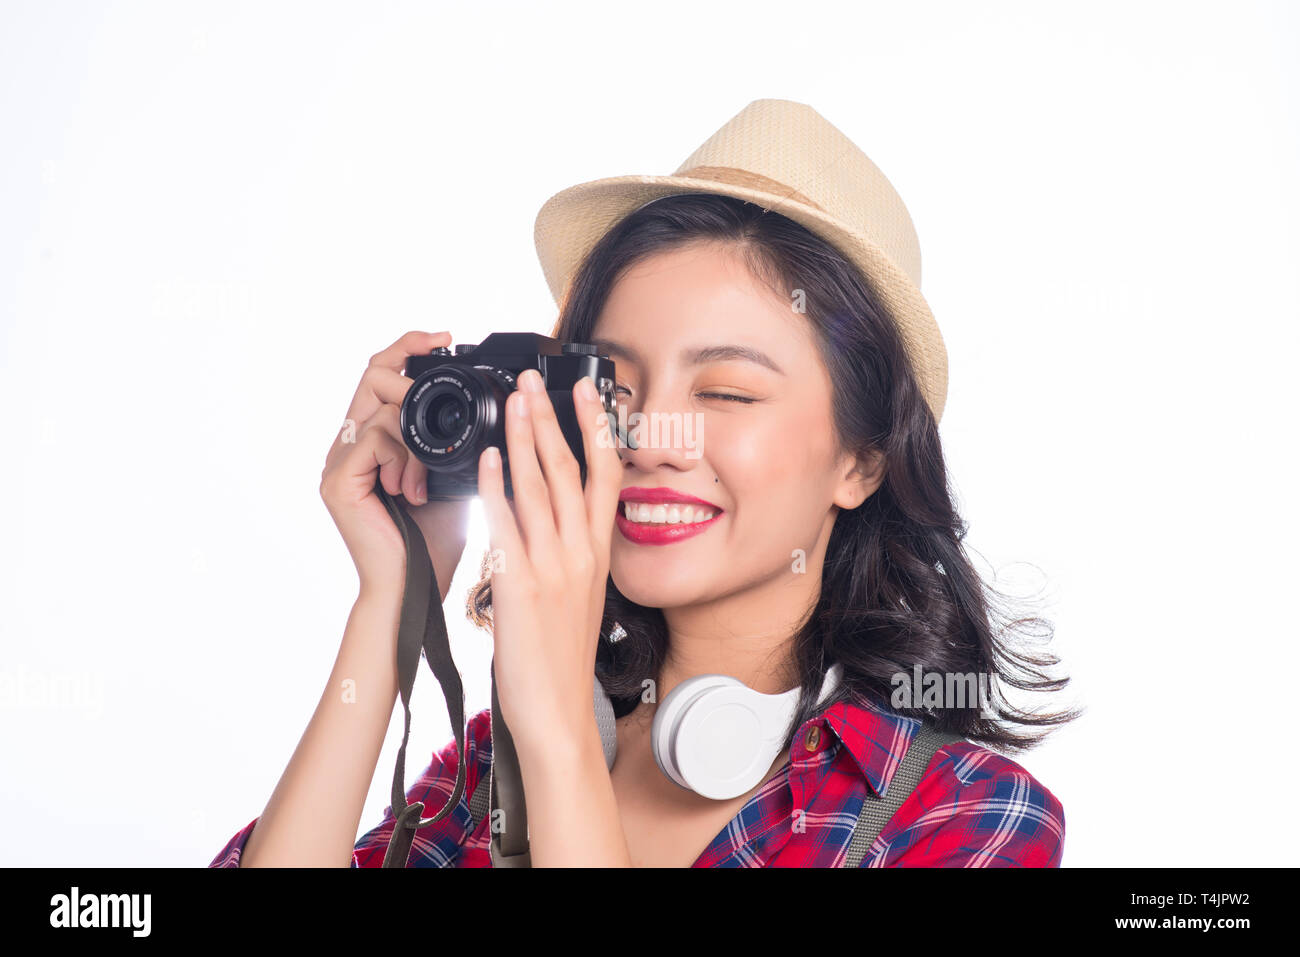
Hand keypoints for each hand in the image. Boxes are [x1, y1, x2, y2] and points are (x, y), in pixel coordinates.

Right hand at [319, 330, 470, 595]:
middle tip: (442, 354)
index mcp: (372, 444)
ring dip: (415, 434)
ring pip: (378, 408)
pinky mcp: (337, 482)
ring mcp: (337, 463)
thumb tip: (494, 405)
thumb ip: (455, 442)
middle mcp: (348, 447)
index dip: (408, 348)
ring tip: (428, 480)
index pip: (382, 376)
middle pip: (371, 376)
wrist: (417, 592)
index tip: (445, 336)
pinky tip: (416, 489)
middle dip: (407, 362)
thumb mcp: (455, 478)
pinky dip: (402, 456)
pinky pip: (372, 439)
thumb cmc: (437, 544)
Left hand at [476, 367, 622, 754]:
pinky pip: (507, 523)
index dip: (598, 429)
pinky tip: (489, 456)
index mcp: (598, 553)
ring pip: (542, 486)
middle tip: (536, 379)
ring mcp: (553, 566)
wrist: (555, 710)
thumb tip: (553, 520)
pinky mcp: (520, 584)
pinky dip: (498, 485)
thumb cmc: (561, 658)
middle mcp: (581, 553)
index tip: (587, 391)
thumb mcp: (579, 596)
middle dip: (553, 419)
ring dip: (527, 437)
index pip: (606, 477)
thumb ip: (568, 553)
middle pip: (572, 470)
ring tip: (515, 400)